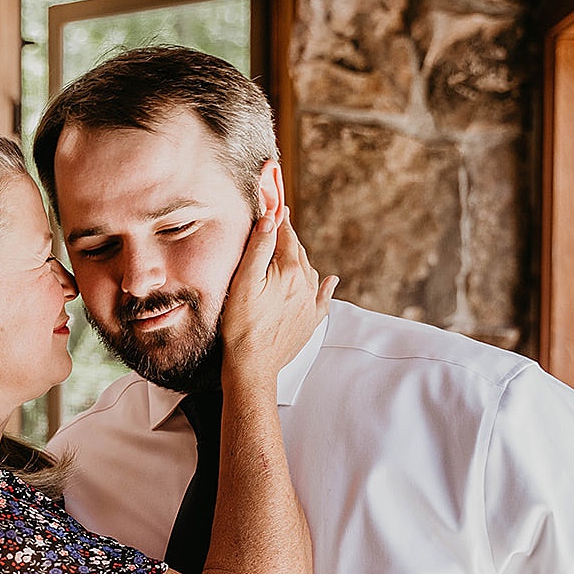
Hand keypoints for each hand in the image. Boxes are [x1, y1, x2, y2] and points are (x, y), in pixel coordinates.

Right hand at [219, 211, 336, 387]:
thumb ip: (258, 248)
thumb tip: (270, 219)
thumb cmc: (242, 326)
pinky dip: (326, 287)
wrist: (253, 366)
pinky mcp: (310, 321)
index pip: (285, 236)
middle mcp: (306, 285)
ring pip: (308, 271)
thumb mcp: (244, 281)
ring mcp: (310, 304)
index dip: (278, 220)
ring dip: (298, 259)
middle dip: (287, 238)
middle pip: (297, 252)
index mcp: (290, 271)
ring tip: (288, 251)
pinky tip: (331, 281)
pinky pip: (323, 298)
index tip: (276, 206)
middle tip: (277, 226)